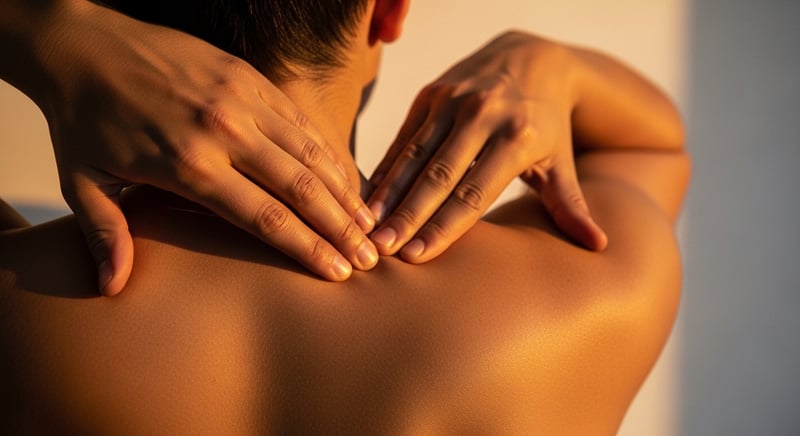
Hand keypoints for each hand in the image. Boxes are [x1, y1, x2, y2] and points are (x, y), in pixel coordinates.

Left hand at [36, 1, 376, 294]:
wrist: (83, 43)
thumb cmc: (83, 118)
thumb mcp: (82, 181)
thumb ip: (106, 234)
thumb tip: (112, 288)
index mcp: (189, 165)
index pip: (265, 217)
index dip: (307, 247)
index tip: (338, 272)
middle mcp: (225, 133)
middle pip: (300, 188)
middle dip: (340, 226)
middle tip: (370, 255)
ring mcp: (241, 100)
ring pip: (308, 152)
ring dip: (342, 190)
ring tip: (368, 222)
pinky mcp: (248, 77)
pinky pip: (298, 120)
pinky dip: (325, 151)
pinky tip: (343, 175)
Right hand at [367, 31, 606, 261]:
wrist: (534, 58)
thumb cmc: (548, 123)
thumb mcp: (561, 162)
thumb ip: (571, 205)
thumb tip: (598, 246)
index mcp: (517, 138)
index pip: (474, 193)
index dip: (444, 227)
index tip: (418, 257)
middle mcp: (483, 115)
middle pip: (439, 176)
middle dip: (408, 216)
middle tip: (381, 250)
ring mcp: (453, 101)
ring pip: (414, 156)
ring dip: (389, 194)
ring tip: (368, 228)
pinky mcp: (432, 93)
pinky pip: (404, 137)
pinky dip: (387, 169)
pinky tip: (370, 197)